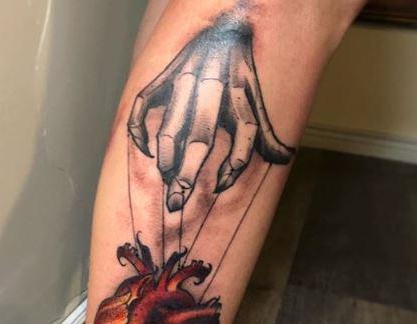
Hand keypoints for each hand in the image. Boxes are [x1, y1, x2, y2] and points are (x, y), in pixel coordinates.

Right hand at [128, 15, 294, 211]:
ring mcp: (183, 79)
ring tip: (165, 180)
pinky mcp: (161, 74)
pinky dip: (139, 130)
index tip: (218, 187)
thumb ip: (267, 129)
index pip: (245, 135)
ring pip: (170, 127)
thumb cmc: (240, 68)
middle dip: (186, 176)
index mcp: (240, 92)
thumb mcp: (258, 94)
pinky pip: (142, 105)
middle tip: (176, 204)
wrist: (224, 17)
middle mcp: (213, 87)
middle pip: (201, 138)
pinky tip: (145, 150)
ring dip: (165, 160)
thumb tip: (285, 158)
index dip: (233, 168)